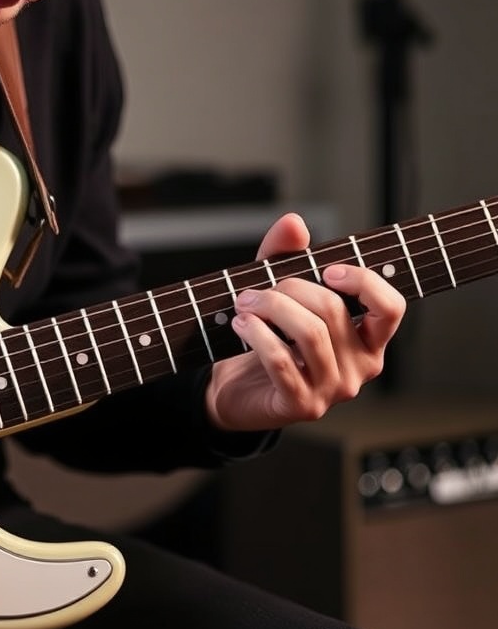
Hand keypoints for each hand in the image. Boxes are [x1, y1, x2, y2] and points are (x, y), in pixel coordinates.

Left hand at [206, 213, 405, 431]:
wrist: (237, 393)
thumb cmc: (267, 341)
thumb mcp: (278, 294)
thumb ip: (286, 256)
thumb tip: (294, 222)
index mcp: (369, 340)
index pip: (391, 307)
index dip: (363, 282)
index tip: (327, 270)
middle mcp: (361, 367)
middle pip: (333, 311)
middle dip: (289, 290)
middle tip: (257, 290)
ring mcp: (334, 390)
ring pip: (310, 334)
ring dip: (270, 309)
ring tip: (243, 304)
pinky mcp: (302, 406)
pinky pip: (282, 362)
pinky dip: (257, 336)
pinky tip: (241, 324)